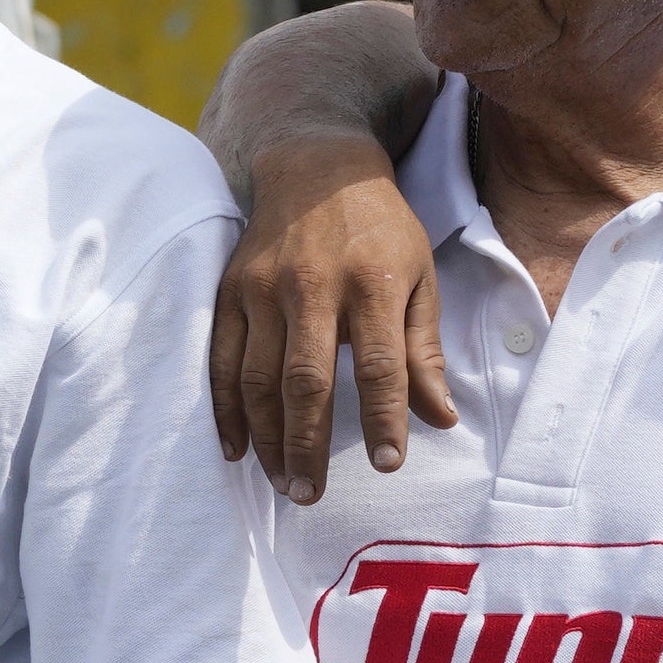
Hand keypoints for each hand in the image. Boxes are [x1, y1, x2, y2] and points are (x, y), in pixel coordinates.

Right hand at [204, 135, 450, 500]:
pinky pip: (221, 360)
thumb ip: (424, 349)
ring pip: (257, 378)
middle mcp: (312, 286)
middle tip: (311, 495)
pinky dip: (225, 409)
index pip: (378, 363)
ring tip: (283, 482)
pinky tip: (237, 449)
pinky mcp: (229, 291)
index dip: (383, 417)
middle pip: (305, 380)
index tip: (387, 464)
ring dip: (267, 438)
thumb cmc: (378, 229)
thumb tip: (441, 418)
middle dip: (308, 444)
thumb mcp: (420, 276)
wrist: (314, 167)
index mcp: (372, 282)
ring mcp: (263, 289)